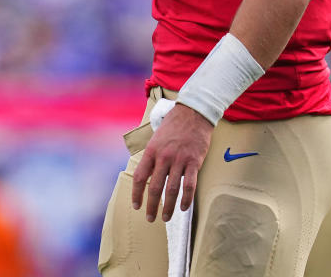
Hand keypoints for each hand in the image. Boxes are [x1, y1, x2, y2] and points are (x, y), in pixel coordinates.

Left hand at [131, 104, 212, 221]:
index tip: (136, 206)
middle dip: (151, 206)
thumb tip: (146, 176)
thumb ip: (151, 157)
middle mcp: (164, 157)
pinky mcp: (194, 162)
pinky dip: (186, 199)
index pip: (140, 177)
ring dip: (168, 207)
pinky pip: (189, 185)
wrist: (193, 113)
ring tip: (166, 218)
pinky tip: (183, 207)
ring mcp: (179, 160)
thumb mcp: (155, 139)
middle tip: (150, 218)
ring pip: (171, 189)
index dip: (136, 194)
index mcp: (151, 151)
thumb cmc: (173, 126)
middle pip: (154, 187)